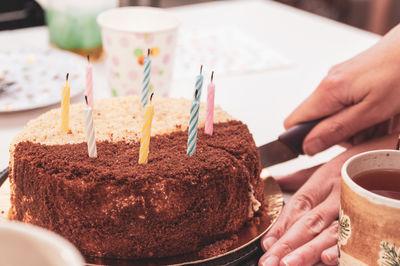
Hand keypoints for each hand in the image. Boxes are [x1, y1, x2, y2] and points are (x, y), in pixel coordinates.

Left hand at [258, 134, 397, 265]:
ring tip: (289, 264)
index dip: (281, 225)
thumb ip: (302, 176)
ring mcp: (357, 206)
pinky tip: (327, 258)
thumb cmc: (360, 163)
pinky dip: (342, 249)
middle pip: (309, 221)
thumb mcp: (329, 165)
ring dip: (308, 251)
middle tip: (270, 261)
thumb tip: (277, 179)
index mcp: (325, 180)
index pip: (298, 204)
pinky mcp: (374, 216)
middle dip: (288, 244)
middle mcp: (338, 193)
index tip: (266, 244)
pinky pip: (358, 236)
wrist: (392, 153)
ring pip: (330, 232)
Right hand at [285, 24, 399, 155]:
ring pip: (334, 113)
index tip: (322, 148)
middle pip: (316, 121)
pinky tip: (381, 112)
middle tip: (366, 133)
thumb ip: (337, 130)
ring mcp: (338, 78)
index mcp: (328, 91)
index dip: (301, 140)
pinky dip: (361, 112)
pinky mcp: (350, 77)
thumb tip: (309, 145)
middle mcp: (328, 82)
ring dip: (354, 124)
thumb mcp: (372, 111)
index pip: (293, 122)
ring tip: (380, 121)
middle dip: (339, 134)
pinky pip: (346, 103)